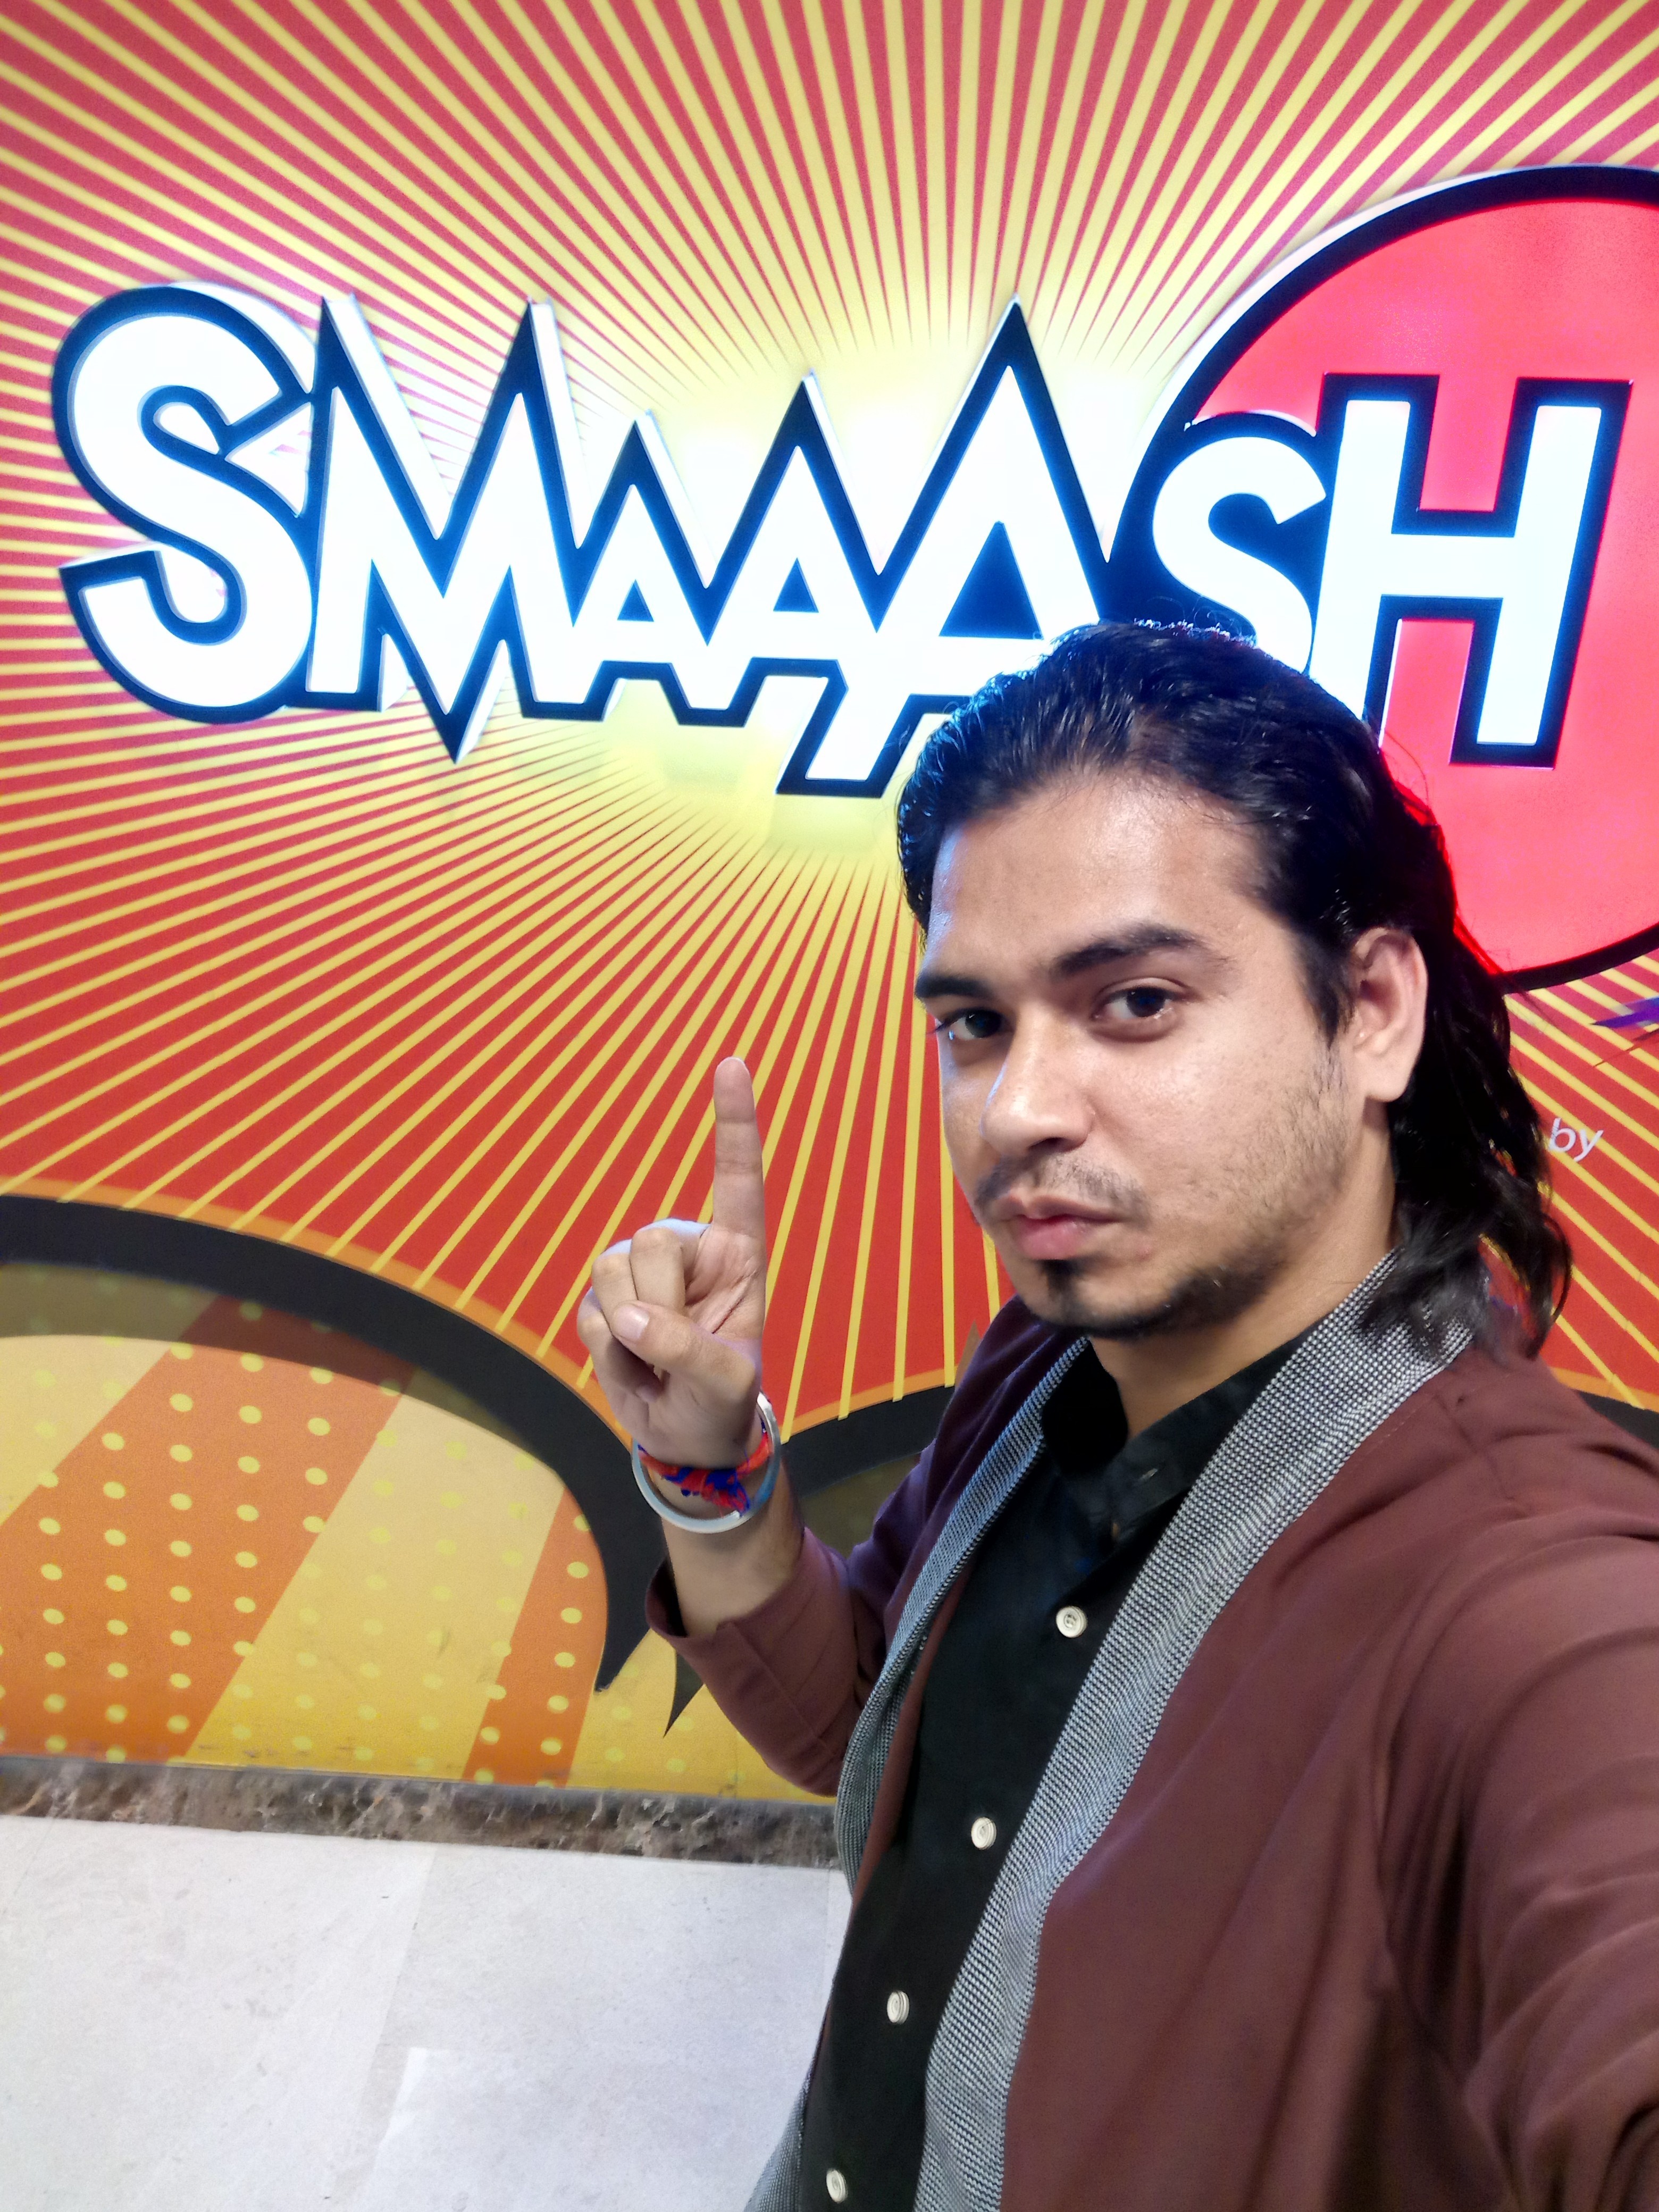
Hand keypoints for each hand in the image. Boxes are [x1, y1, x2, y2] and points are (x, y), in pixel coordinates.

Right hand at [577, 1057, 766, 1470]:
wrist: (684, 1438)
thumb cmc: (722, 1402)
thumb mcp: (727, 1384)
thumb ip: (689, 1349)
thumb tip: (627, 1317)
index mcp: (738, 1253)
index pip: (738, 1179)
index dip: (735, 1122)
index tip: (732, 1062)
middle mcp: (688, 1250)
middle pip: (653, 1241)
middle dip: (661, 1304)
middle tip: (679, 1352)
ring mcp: (640, 1272)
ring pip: (613, 1269)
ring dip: (630, 1330)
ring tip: (657, 1360)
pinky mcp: (601, 1298)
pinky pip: (588, 1311)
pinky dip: (605, 1349)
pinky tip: (632, 1364)